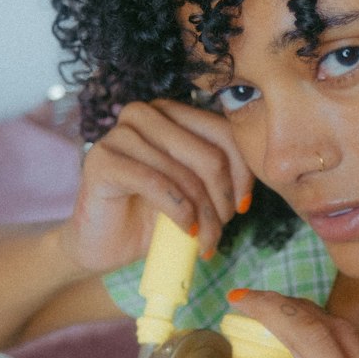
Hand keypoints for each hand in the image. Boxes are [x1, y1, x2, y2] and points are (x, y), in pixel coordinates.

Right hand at [56, 99, 252, 274]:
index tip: (243, 206)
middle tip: (220, 230)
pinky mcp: (101, 160)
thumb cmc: (152, 217)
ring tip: (204, 240)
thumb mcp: (195, 191)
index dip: (242, 173)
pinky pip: (157, 183)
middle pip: (209, 154)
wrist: (103, 245)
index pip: (225, 132)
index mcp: (170, 112)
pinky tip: (185, 229)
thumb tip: (257, 173)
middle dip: (223, 199)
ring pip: (185, 173)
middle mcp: (144, 114)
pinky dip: (179, 211)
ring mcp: (119, 134)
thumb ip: (219, 171)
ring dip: (203, 214)